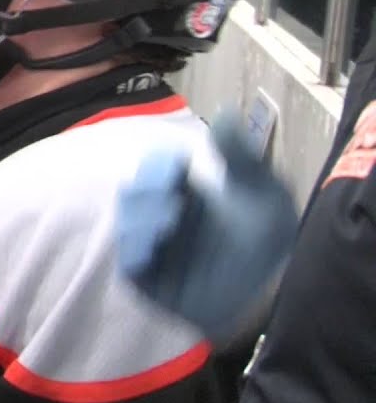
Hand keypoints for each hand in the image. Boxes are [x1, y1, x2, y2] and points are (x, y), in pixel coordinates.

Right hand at [115, 112, 298, 342]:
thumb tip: (225, 111)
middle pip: (133, 193)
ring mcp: (151, 249)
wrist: (274, 292)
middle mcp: (159, 216)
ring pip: (127, 226)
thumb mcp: (263, 192)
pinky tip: (157, 241)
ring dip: (143, 217)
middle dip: (147, 188)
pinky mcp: (147, 281)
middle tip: (171, 188)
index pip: (155, 169)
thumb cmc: (267, 240)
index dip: (159, 164)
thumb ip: (242, 157)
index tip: (177, 164)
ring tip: (170, 217)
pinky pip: (129, 263)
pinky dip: (137, 249)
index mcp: (180, 190)